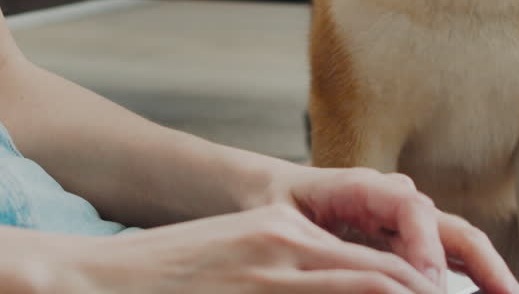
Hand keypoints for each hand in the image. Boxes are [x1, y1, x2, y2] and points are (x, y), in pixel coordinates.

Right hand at [43, 204, 442, 292]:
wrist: (94, 279)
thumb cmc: (165, 277)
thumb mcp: (238, 256)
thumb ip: (292, 270)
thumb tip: (344, 285)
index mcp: (286, 230)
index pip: (378, 262)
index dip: (425, 289)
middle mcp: (287, 246)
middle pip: (386, 278)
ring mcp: (271, 272)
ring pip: (369, 288)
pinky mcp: (253, 288)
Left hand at [265, 165, 518, 293]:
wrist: (265, 195)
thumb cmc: (272, 205)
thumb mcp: (285, 225)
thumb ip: (322, 243)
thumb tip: (361, 271)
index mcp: (365, 187)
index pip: (412, 210)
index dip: (426, 247)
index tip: (431, 285)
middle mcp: (395, 200)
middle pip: (452, 227)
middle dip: (484, 262)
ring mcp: (407, 221)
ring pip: (459, 244)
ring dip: (487, 273)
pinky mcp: (408, 241)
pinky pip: (448, 258)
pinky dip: (471, 277)